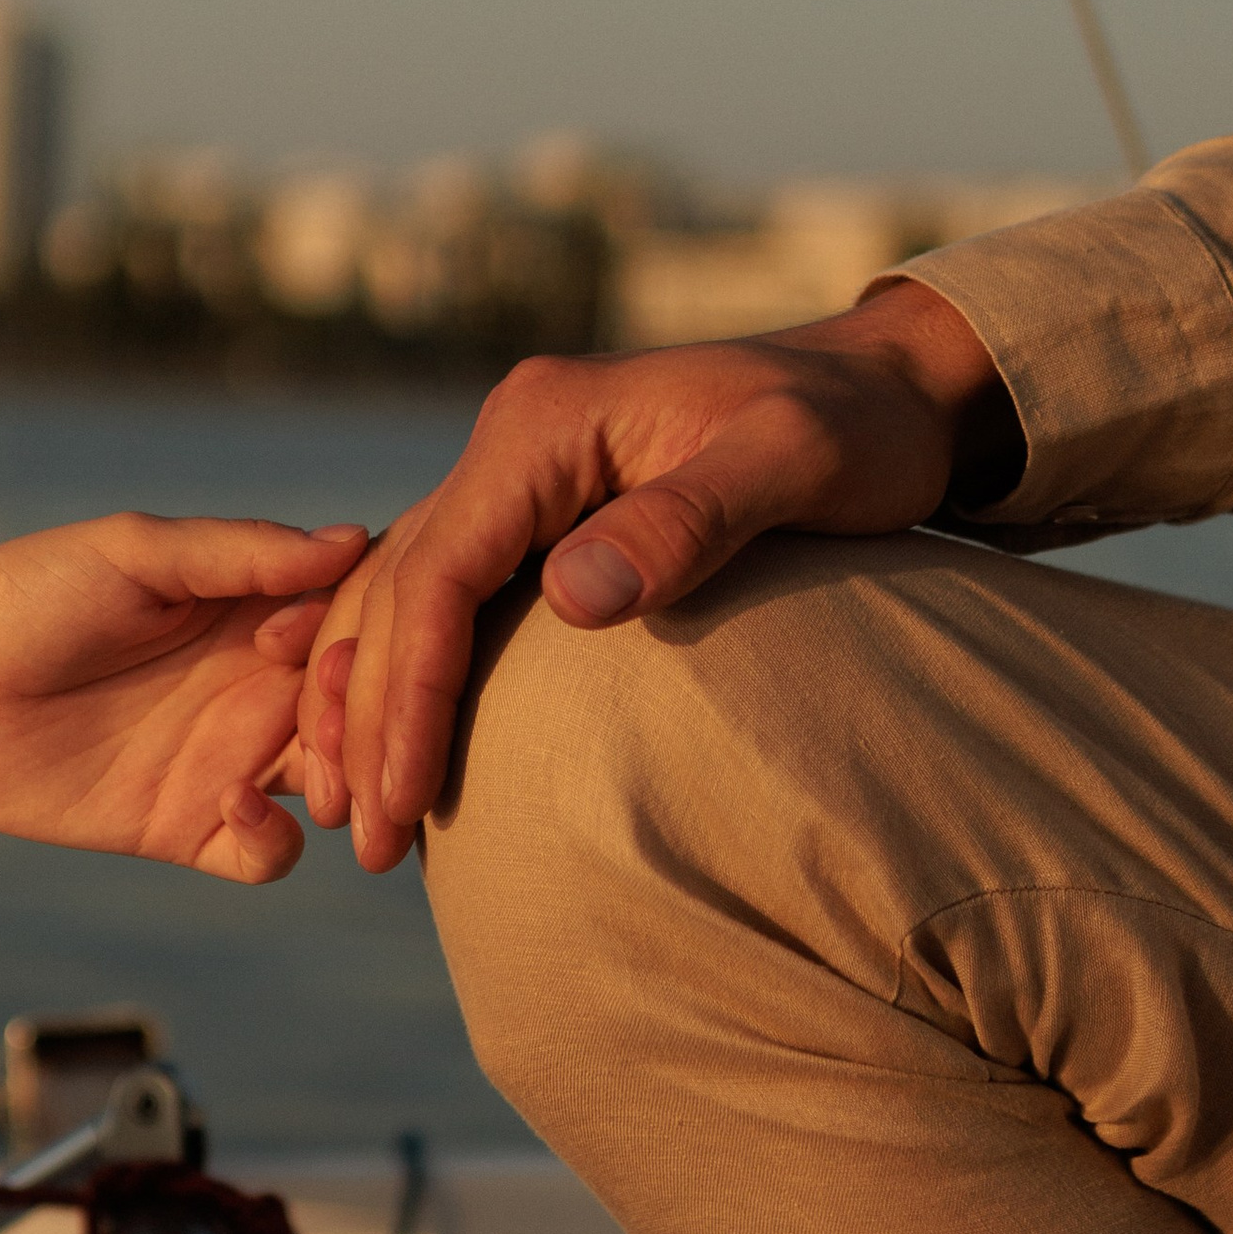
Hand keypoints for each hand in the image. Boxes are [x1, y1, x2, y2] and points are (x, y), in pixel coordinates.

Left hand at [0, 514, 368, 884]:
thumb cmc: (27, 590)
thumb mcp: (136, 551)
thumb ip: (241, 552)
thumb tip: (356, 540)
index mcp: (255, 606)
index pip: (355, 622)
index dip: (363, 637)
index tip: (318, 641)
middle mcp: (254, 682)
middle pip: (357, 711)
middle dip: (368, 725)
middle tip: (338, 728)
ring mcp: (224, 758)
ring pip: (332, 785)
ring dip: (345, 786)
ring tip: (317, 782)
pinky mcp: (185, 829)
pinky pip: (266, 856)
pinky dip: (274, 842)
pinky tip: (233, 808)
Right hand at [297, 283, 1014, 870]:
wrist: (880, 387)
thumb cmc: (855, 429)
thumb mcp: (797, 461)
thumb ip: (690, 520)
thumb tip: (571, 598)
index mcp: (545, 423)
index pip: (443, 569)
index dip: (413, 692)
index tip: (404, 797)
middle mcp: (512, 439)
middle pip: (401, 590)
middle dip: (369, 720)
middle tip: (366, 846)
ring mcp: (517, 472)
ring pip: (398, 593)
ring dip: (362, 700)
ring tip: (353, 813)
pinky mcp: (536, 510)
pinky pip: (439, 593)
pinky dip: (398, 668)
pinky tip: (384, 739)